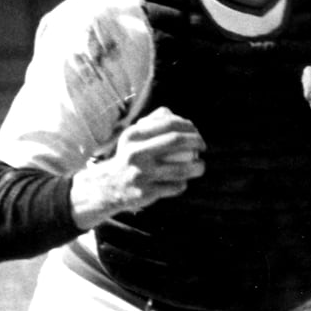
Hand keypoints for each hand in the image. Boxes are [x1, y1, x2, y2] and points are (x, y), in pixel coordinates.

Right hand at [70, 106, 205, 228]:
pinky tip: (184, 180)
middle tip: (203, 145)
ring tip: (201, 165)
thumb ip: (153, 122)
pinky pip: (175, 186)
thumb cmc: (130, 156)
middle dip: (197, 141)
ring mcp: (140, 174)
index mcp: (133, 136)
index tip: (196, 132)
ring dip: (198, 166)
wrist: (108, 186)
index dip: (188, 126)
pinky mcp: (146, 193)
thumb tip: (177, 117)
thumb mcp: (133, 137)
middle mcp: (135, 153)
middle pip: (176, 141)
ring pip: (181, 169)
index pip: (168, 124)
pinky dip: (183, 183)